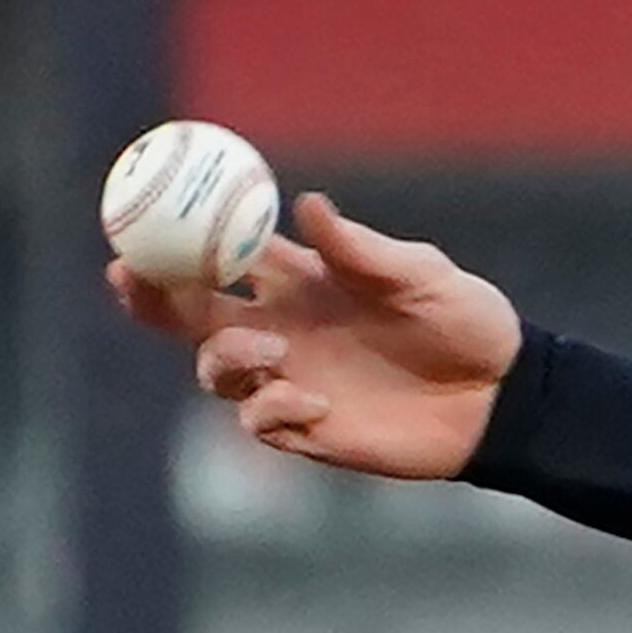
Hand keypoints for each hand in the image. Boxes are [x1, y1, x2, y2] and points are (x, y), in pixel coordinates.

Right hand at [109, 192, 522, 479]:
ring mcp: (288, 379)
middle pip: (189, 314)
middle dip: (149, 296)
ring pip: (213, 369)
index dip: (177, 239)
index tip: (140, 217)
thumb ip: (362, 250)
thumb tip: (308, 203)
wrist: (502, 396)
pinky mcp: (307, 428)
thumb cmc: (468, 323)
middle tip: (129, 277)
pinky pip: (259, 421)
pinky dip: (270, 408)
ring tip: (271, 347)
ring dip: (223, 354)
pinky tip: (316, 401)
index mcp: (302, 283)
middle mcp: (282, 328)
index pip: (222, 256)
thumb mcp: (423, 277)